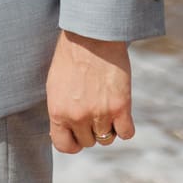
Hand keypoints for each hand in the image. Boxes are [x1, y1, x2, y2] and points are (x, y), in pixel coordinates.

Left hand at [46, 31, 133, 154]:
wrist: (91, 36)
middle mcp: (77, 116)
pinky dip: (125, 128)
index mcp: (57, 111)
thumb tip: (65, 130)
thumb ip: (60, 110)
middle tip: (93, 111)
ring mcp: (100, 113)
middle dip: (90, 130)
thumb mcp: (55, 86)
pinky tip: (121, 114)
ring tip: (106, 108)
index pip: (64, 145)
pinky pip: (126, 133)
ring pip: (106, 139)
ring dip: (107, 128)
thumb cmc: (71, 57)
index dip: (72, 142)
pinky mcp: (121, 106)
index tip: (78, 135)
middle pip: (88, 142)